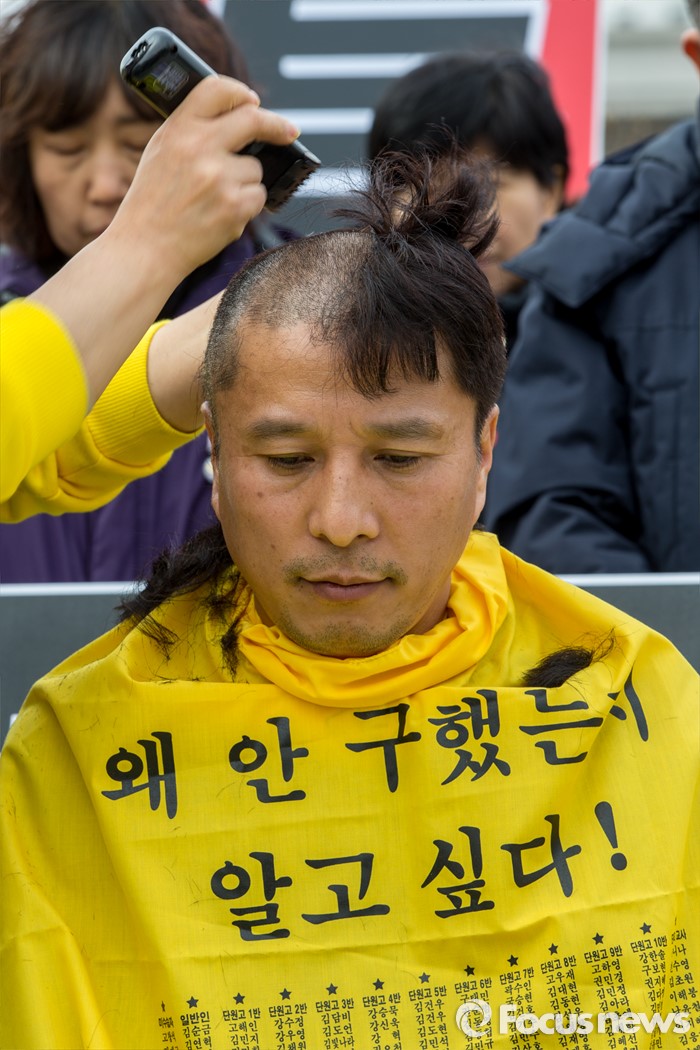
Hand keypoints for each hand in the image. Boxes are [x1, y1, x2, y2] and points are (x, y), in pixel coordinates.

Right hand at [110, 76, 299, 279]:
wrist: (146, 246)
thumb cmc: (154, 201)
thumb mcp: (162, 151)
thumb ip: (194, 130)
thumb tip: (241, 118)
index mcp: (179, 128)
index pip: (218, 89)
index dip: (241, 93)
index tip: (254, 102)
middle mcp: (200, 147)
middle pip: (253, 120)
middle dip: (277, 126)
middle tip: (289, 131)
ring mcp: (220, 177)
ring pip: (256, 168)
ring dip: (245, 181)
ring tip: (215, 198)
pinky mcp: (235, 206)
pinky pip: (258, 196)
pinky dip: (246, 205)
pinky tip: (221, 213)